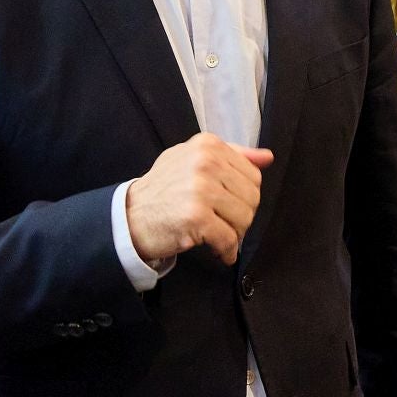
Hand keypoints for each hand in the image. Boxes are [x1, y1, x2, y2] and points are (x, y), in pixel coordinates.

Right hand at [124, 133, 271, 265]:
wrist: (130, 216)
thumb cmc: (165, 189)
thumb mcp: (194, 160)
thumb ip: (233, 156)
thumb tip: (267, 157)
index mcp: (208, 145)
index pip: (252, 175)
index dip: (244, 197)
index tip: (227, 206)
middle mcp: (205, 161)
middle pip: (252, 197)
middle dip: (241, 217)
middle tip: (223, 224)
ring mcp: (200, 189)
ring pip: (244, 219)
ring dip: (235, 235)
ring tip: (218, 235)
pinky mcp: (196, 216)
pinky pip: (229, 239)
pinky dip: (227, 251)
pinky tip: (218, 251)